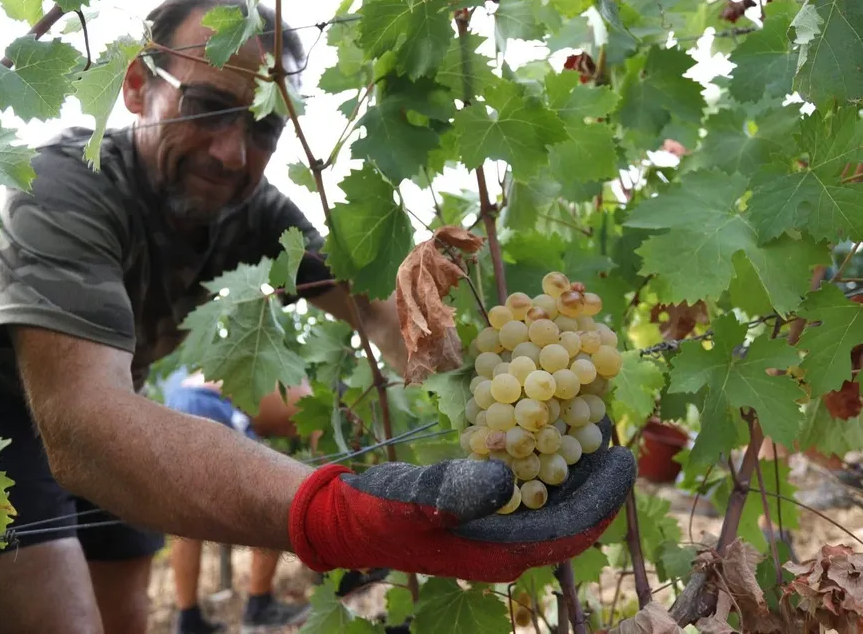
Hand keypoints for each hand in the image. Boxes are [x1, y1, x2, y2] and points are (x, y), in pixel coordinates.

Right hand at [287, 418, 635, 582]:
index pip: (571, 530)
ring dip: (572, 466)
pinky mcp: (485, 510)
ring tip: (589, 425)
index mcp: (502, 551)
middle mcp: (508, 543)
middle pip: (571, 514)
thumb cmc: (380, 515)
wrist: (351, 518)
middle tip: (614, 433)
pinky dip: (544, 461)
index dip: (603, 497)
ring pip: (553, 501)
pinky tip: (544, 430)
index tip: (625, 459)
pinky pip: (530, 489)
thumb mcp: (413, 502)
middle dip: (595, 478)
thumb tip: (505, 477)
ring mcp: (498, 528)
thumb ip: (456, 494)